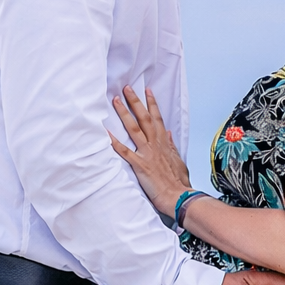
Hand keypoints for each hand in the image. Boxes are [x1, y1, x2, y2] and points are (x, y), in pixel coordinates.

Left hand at [108, 86, 192, 215]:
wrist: (178, 196)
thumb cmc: (179, 182)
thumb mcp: (178, 160)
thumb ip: (171, 146)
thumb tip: (168, 133)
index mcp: (164, 143)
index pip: (157, 118)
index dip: (152, 103)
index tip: (147, 91)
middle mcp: (155, 144)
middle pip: (144, 118)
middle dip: (135, 102)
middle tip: (127, 88)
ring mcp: (147, 153)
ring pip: (134, 129)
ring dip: (124, 114)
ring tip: (116, 101)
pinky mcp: (140, 164)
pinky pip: (124, 151)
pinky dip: (114, 142)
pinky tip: (106, 133)